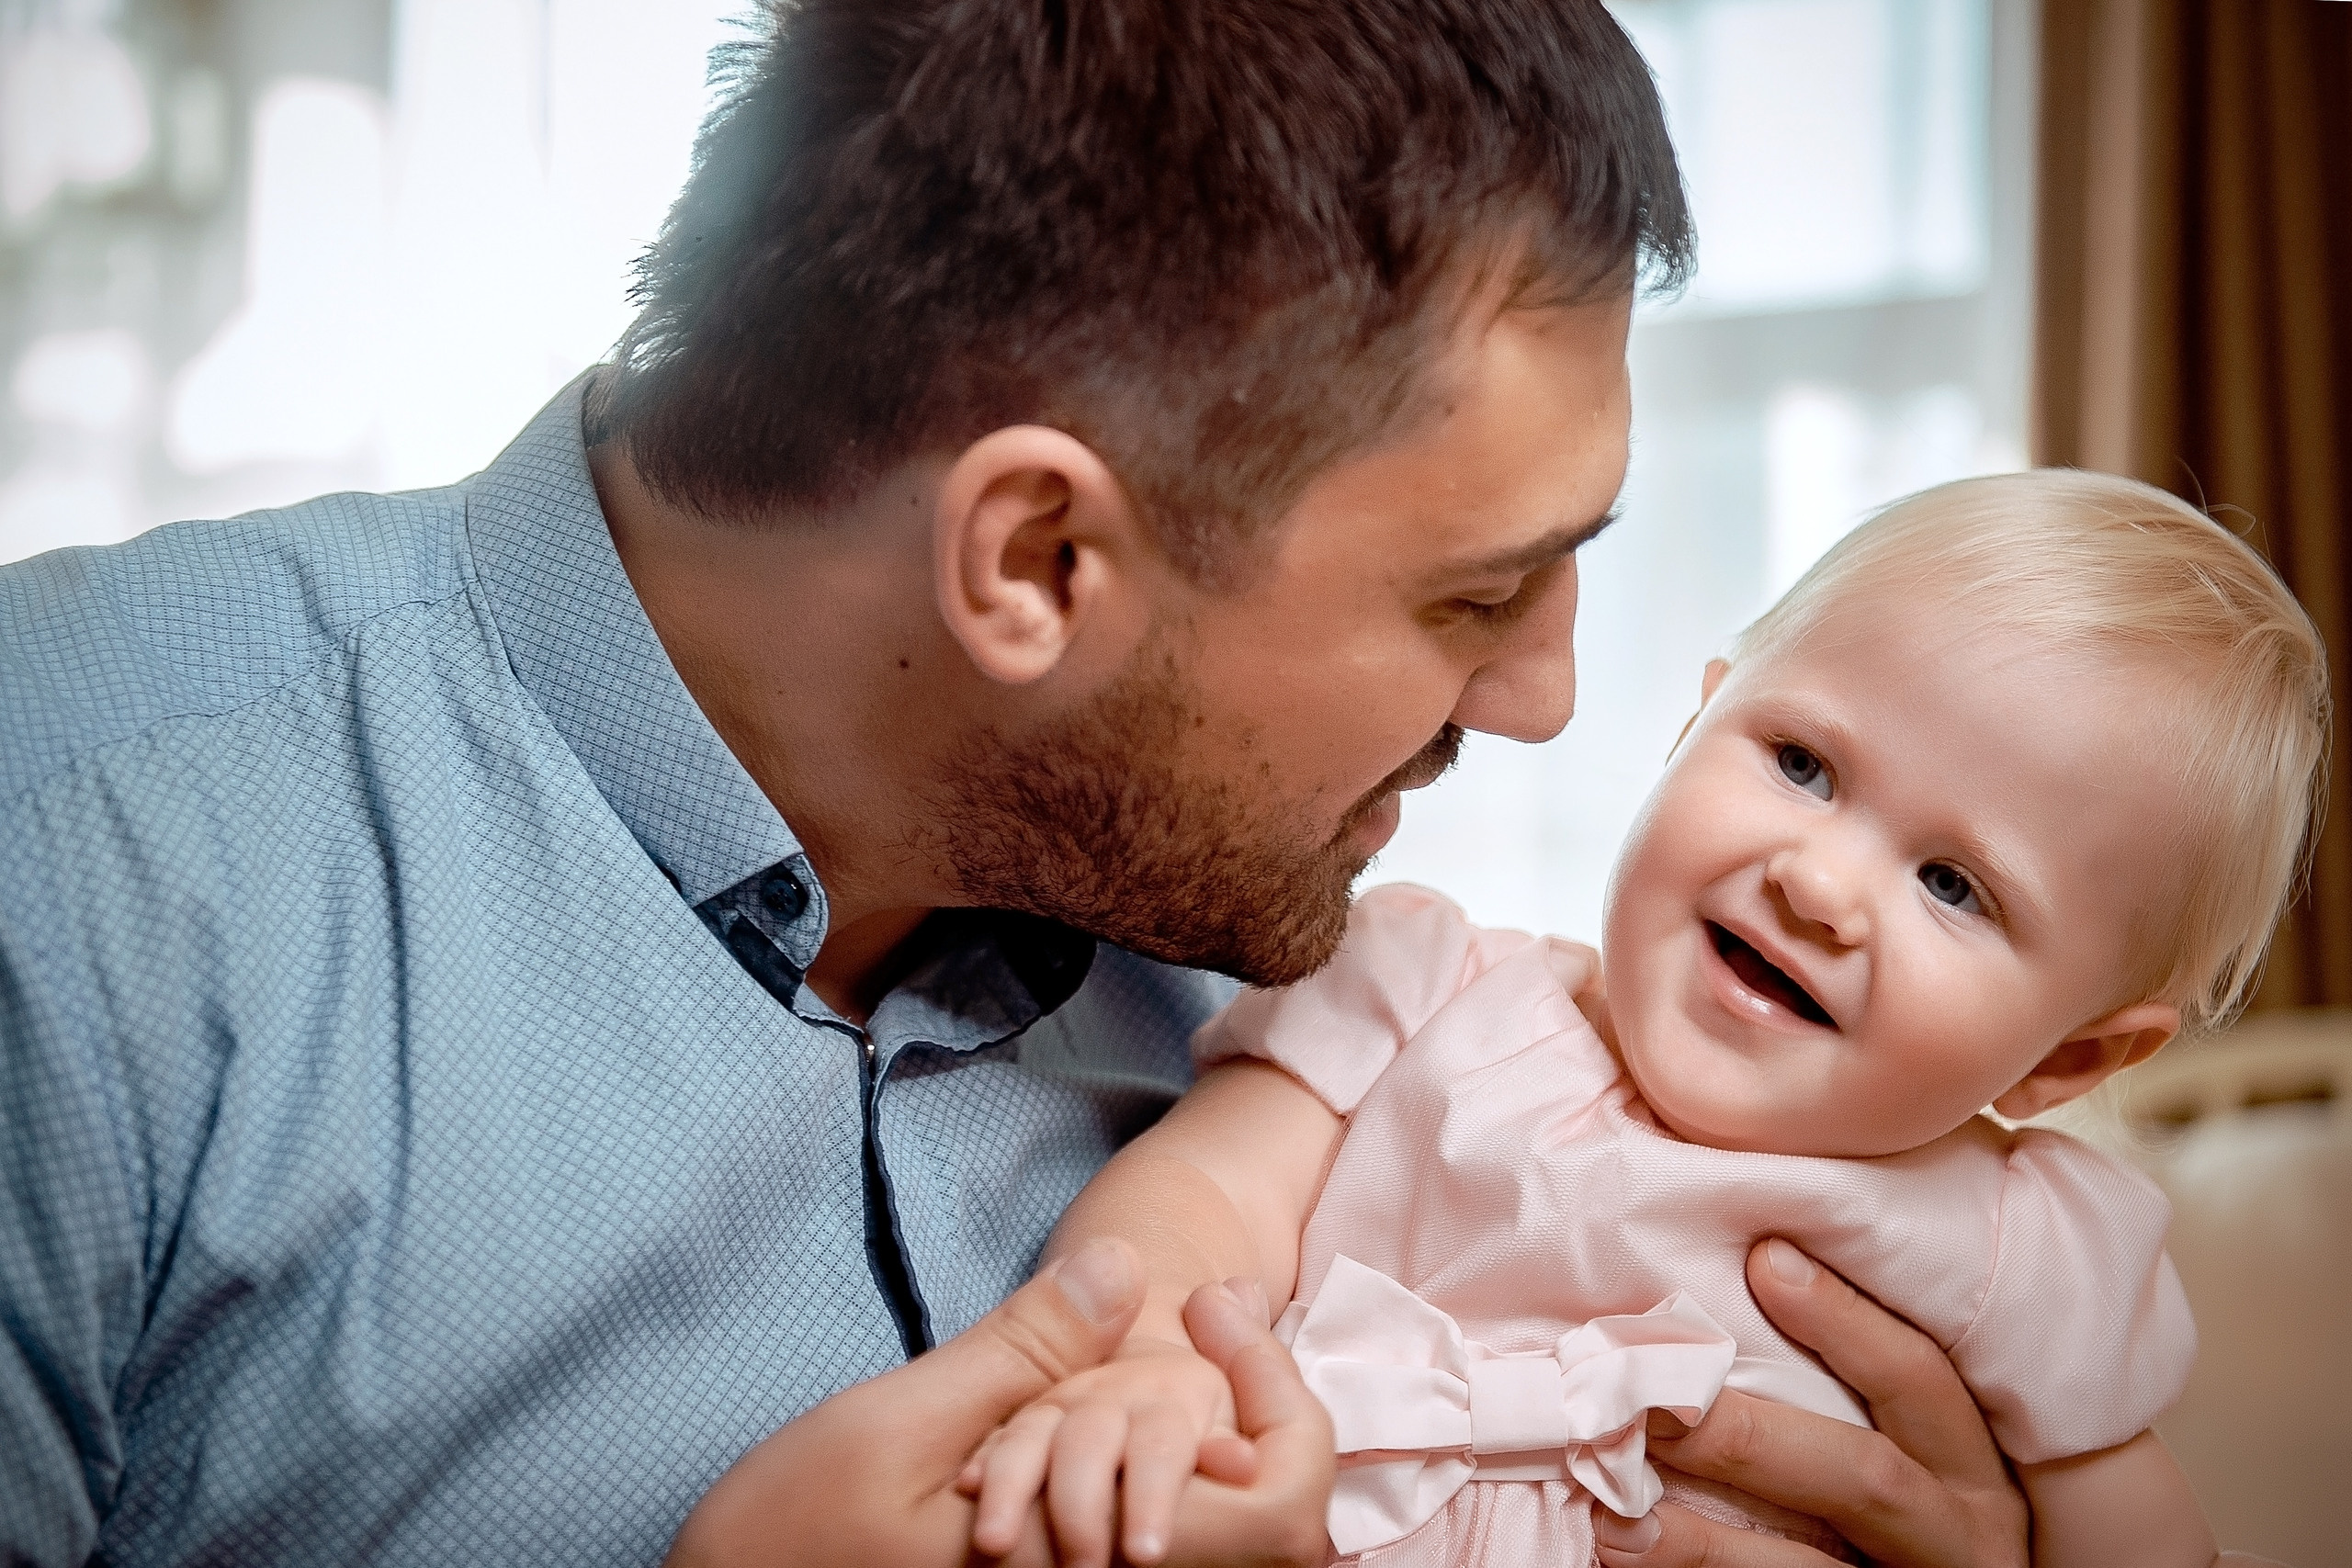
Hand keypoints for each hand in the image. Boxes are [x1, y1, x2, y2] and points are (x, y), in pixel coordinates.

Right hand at [663, 1241, 1332, 1567]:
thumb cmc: (788, 1534)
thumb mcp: (901, 1420)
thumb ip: (1023, 1352)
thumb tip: (1127, 1269)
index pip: (1276, 1517)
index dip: (1286, 1407)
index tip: (1217, 1311)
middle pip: (1273, 1538)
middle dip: (1265, 1424)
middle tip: (1209, 1329)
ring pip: (1219, 1546)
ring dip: (1216, 1454)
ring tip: (1160, 1366)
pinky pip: (1156, 1557)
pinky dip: (1167, 1488)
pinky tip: (1106, 1424)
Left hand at [1593, 1238, 2028, 1567]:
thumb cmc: (1892, 1508)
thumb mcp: (1908, 1448)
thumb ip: (1838, 1390)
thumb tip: (1739, 1281)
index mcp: (1966, 1465)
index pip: (1917, 1376)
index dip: (1846, 1318)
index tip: (1764, 1260)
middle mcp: (1955, 1529)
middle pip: (1865, 1476)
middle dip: (1749, 1437)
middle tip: (1652, 1399)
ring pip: (1811, 1567)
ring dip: (1711, 1541)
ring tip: (1619, 1515)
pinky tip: (1633, 1554)